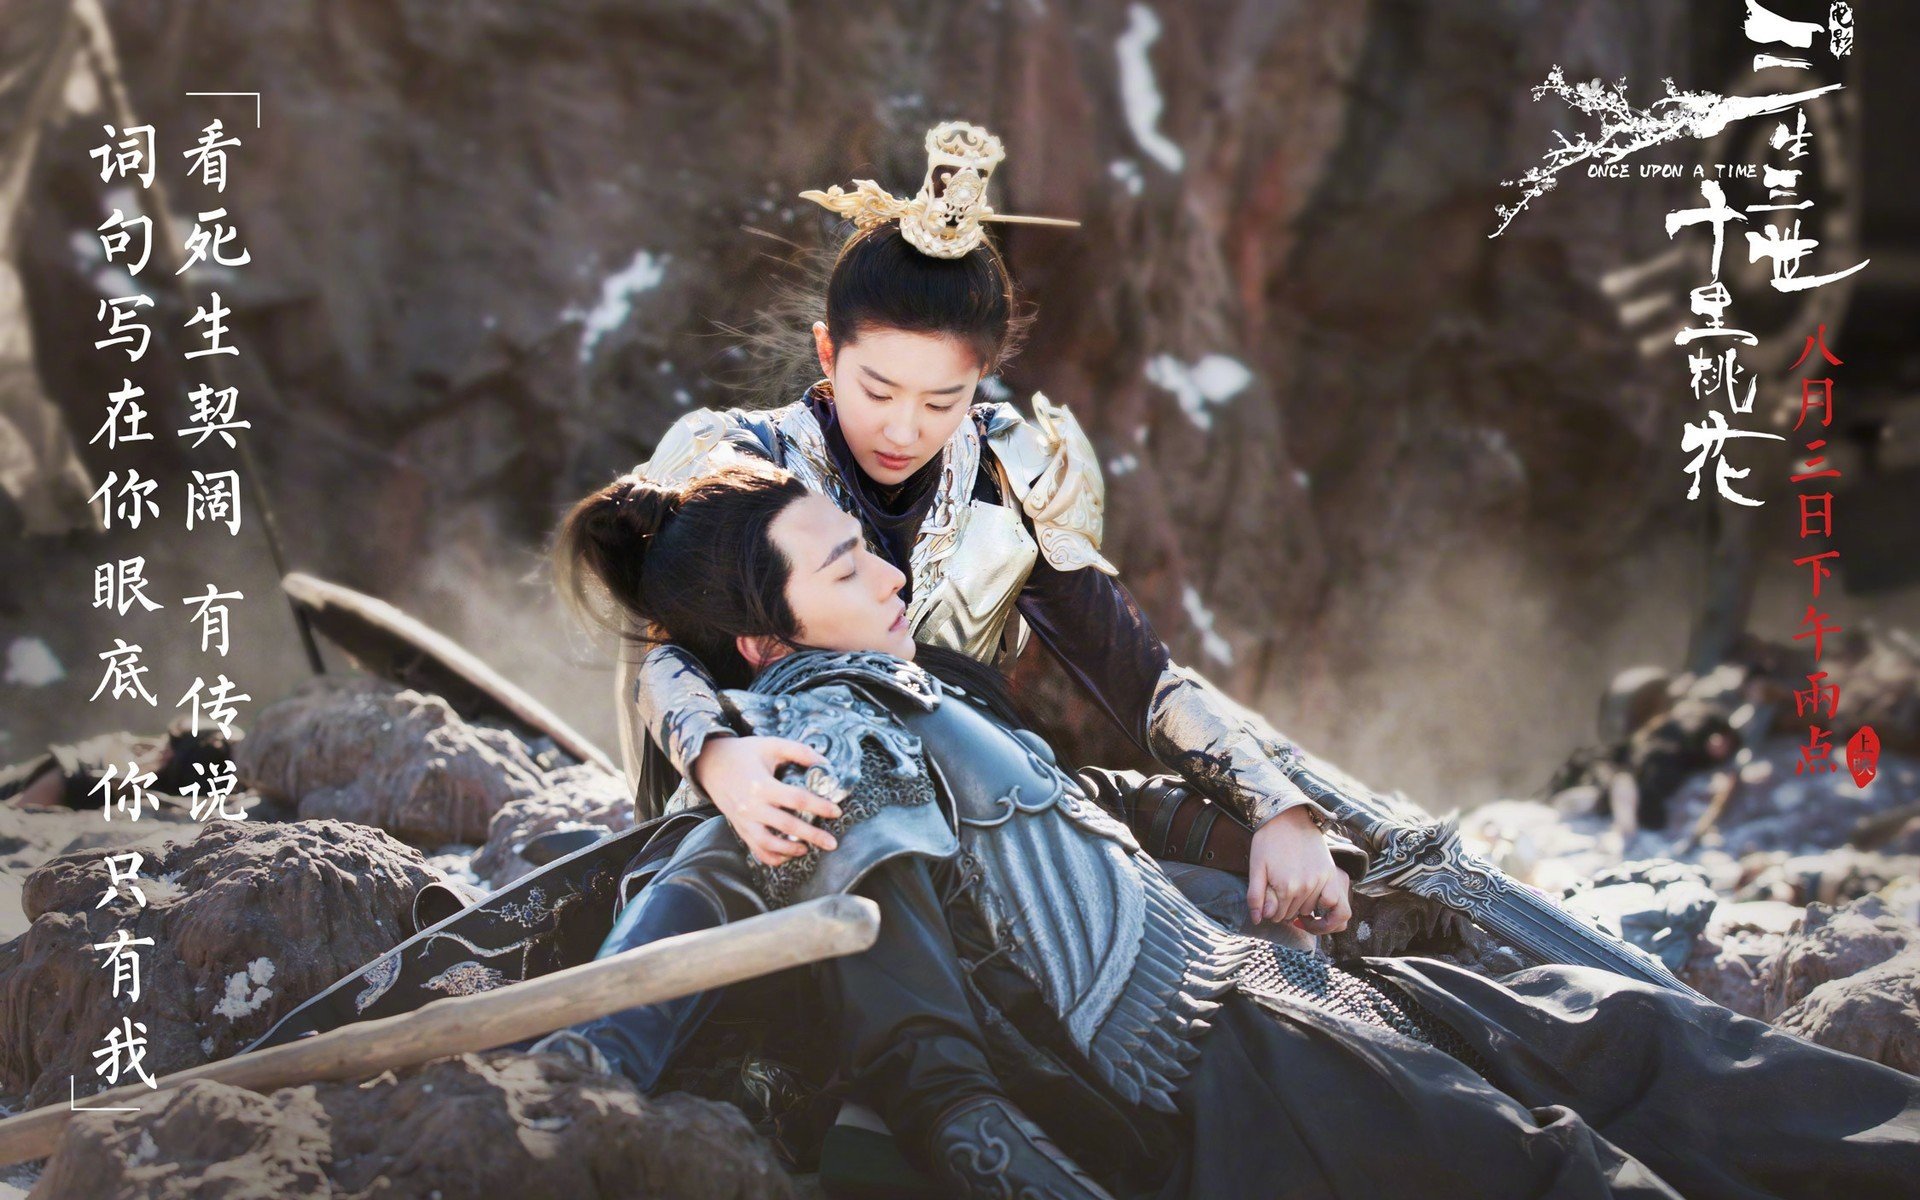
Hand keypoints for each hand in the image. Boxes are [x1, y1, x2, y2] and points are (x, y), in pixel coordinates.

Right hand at [690, 736, 840, 866]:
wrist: (710, 764)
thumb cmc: (744, 753)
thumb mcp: (771, 745)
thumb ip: (799, 751)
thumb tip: (826, 763)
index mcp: (761, 784)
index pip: (796, 799)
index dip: (819, 806)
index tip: (836, 812)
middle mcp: (752, 806)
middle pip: (787, 825)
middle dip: (813, 836)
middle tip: (832, 843)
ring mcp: (744, 820)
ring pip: (768, 844)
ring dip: (791, 850)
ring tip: (808, 849)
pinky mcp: (740, 828)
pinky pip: (756, 849)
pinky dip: (772, 857)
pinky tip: (787, 855)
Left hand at [1247, 807, 1351, 934]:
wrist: (1288, 817)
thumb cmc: (1268, 841)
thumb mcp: (1255, 868)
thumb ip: (1256, 897)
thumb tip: (1257, 919)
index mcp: (1284, 888)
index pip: (1277, 915)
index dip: (1270, 911)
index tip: (1268, 902)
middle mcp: (1305, 887)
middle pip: (1292, 914)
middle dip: (1283, 909)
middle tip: (1278, 894)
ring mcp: (1320, 881)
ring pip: (1309, 909)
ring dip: (1300, 906)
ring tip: (1292, 891)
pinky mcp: (1331, 873)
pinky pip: (1331, 901)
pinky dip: (1321, 903)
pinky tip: (1312, 896)